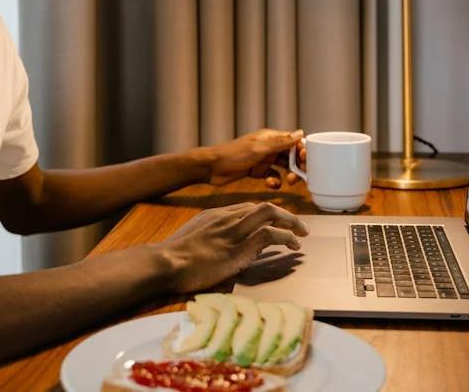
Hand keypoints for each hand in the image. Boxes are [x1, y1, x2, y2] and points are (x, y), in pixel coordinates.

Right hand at [156, 202, 308, 293]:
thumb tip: (217, 255)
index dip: (266, 215)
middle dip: (284, 214)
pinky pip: (270, 234)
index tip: (276, 223)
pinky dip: (286, 237)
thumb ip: (207, 242)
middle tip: (297, 226)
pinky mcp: (240, 247)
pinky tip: (292, 245)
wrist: (166, 262)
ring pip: (270, 213)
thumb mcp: (191, 242)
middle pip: (262, 206)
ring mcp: (234, 230)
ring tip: (302, 234)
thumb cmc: (173, 259)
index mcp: (215, 215)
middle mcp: (227, 217)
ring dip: (291, 222)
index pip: (247, 208)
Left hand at [200, 128, 303, 186]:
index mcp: (270, 137)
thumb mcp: (259, 149)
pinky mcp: (257, 171)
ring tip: (288, 182)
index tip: (306, 162)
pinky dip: (274, 181)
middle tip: (300, 177)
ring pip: (283, 167)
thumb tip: (300, 133)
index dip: (302, 151)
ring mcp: (263, 159)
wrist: (212, 168)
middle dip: (297, 166)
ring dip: (288, 175)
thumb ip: (280, 142)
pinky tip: (271, 184)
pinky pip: (272, 176)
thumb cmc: (233, 155)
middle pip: (291, 155)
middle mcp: (269, 147)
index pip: (294, 141)